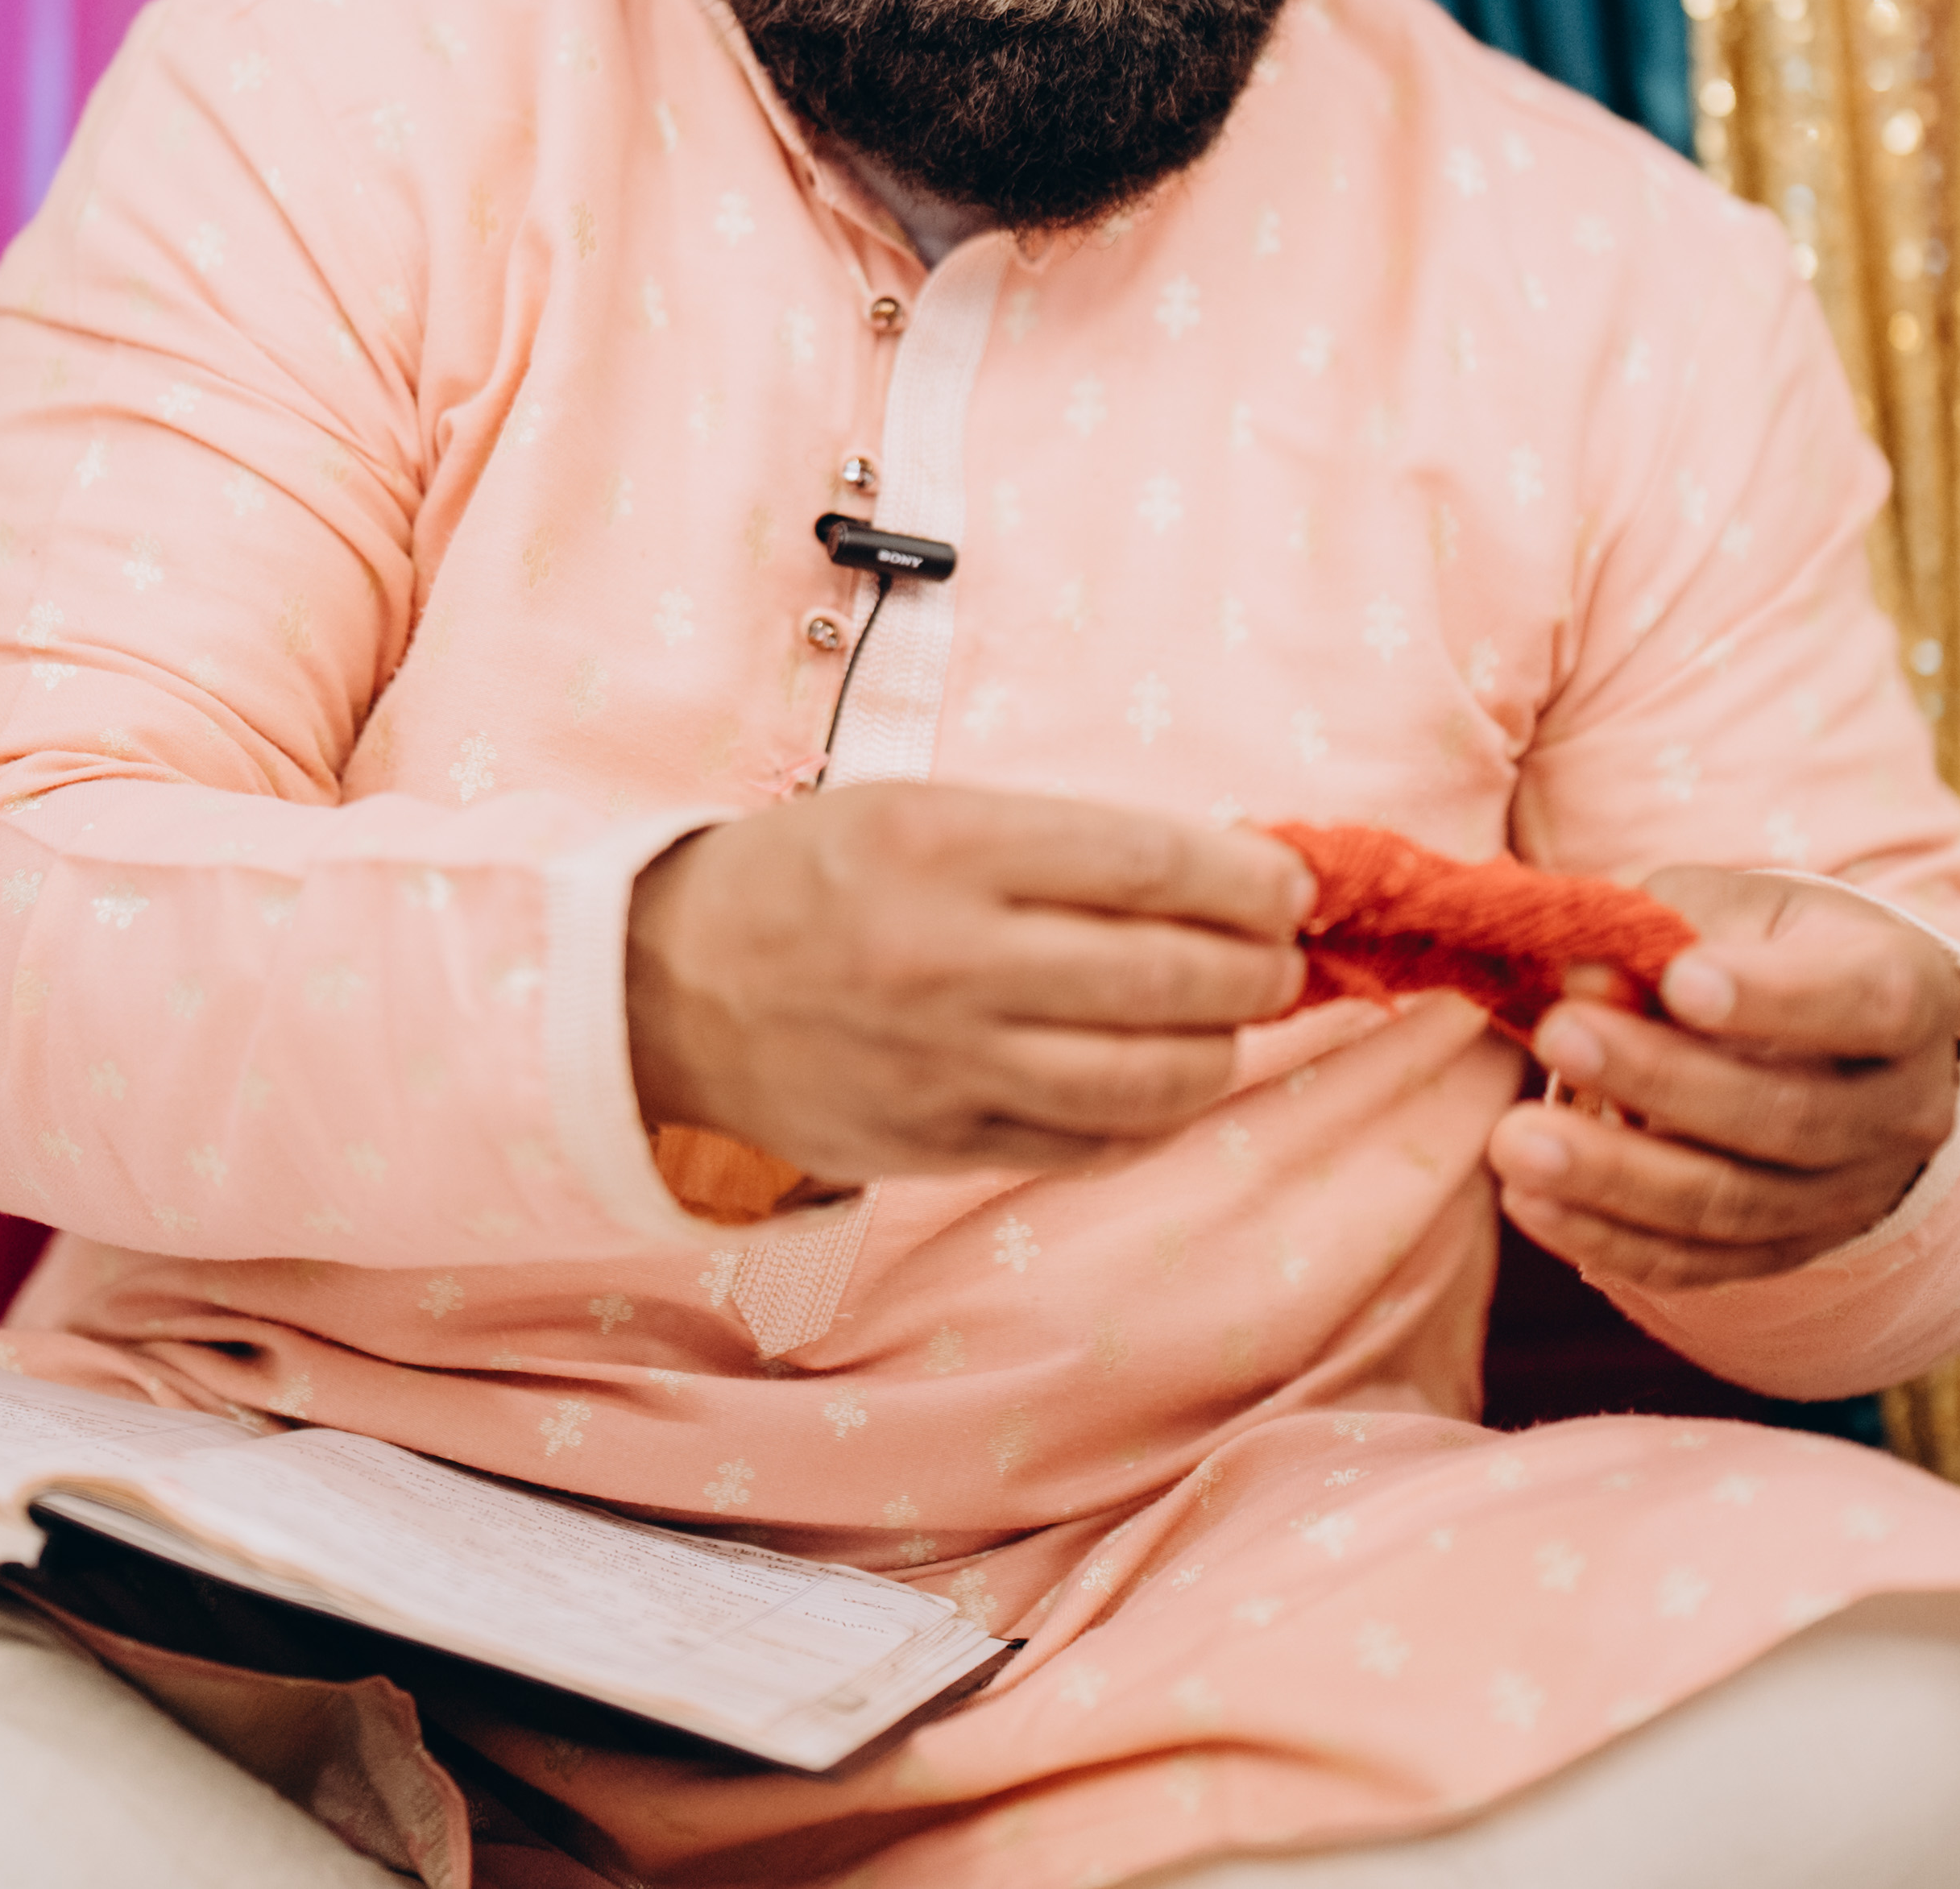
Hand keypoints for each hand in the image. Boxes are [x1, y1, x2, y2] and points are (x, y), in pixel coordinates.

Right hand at [626, 784, 1310, 1179]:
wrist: (669, 991)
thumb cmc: (815, 880)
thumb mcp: (923, 811)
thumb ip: (1058, 844)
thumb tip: (1218, 878)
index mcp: (946, 847)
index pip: (1147, 860)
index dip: (1246, 878)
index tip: (1290, 886)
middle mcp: (949, 958)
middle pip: (1166, 976)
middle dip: (1257, 971)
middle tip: (1278, 960)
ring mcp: (945, 1064)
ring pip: (1144, 1080)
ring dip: (1218, 1054)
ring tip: (1228, 1027)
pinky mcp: (937, 1145)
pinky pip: (1088, 1147)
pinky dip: (1151, 1122)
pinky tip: (1163, 1088)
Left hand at [1481, 869, 1959, 1292]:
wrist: (1845, 1047)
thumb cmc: (1782, 950)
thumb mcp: (1745, 909)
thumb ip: (1669, 927)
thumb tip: (1584, 977)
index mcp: (1914, 997)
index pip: (1865, 1004)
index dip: (1774, 999)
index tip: (1681, 980)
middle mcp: (1902, 1111)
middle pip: (1787, 1116)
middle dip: (1661, 1081)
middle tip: (1558, 1036)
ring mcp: (1850, 1197)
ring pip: (1735, 1205)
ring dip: (1616, 1178)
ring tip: (1515, 1143)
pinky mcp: (1787, 1251)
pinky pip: (1698, 1264)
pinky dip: (1610, 1238)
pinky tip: (1532, 1206)